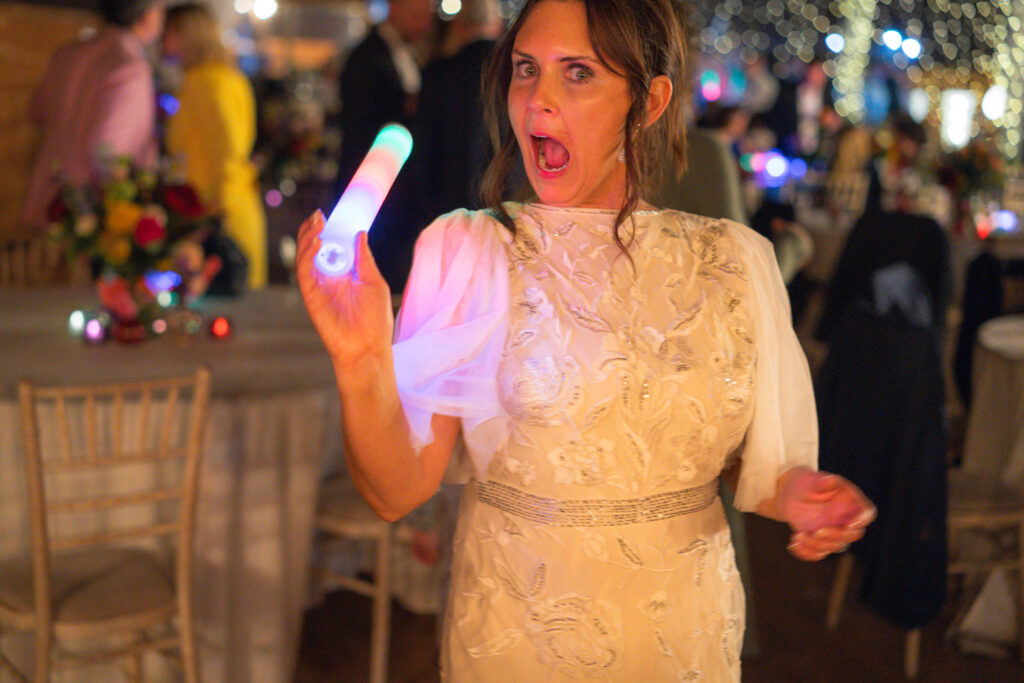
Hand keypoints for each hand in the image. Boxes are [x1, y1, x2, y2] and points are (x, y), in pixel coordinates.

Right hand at [296, 211, 393, 365]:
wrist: (367, 347)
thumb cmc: (375, 319)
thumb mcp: (374, 281)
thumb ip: (364, 258)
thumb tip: (360, 233)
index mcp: (345, 273)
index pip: (332, 246)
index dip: (329, 229)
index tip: (332, 214)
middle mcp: (329, 277)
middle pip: (314, 248)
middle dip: (314, 229)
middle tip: (319, 215)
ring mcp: (318, 286)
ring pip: (305, 256)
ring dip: (308, 237)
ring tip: (316, 222)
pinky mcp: (311, 295)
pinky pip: (304, 271)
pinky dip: (307, 255)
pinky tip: (316, 242)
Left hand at [777, 467, 875, 561]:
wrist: (790, 494)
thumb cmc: (806, 483)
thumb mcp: (812, 480)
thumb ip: (823, 482)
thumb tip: (830, 480)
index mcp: (850, 501)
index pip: (867, 512)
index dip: (862, 520)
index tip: (849, 525)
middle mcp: (846, 519)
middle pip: (852, 535)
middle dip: (835, 536)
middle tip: (816, 531)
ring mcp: (834, 532)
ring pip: (834, 547)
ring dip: (816, 545)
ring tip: (798, 535)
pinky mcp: (820, 541)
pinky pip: (817, 554)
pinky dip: (806, 553)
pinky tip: (793, 544)